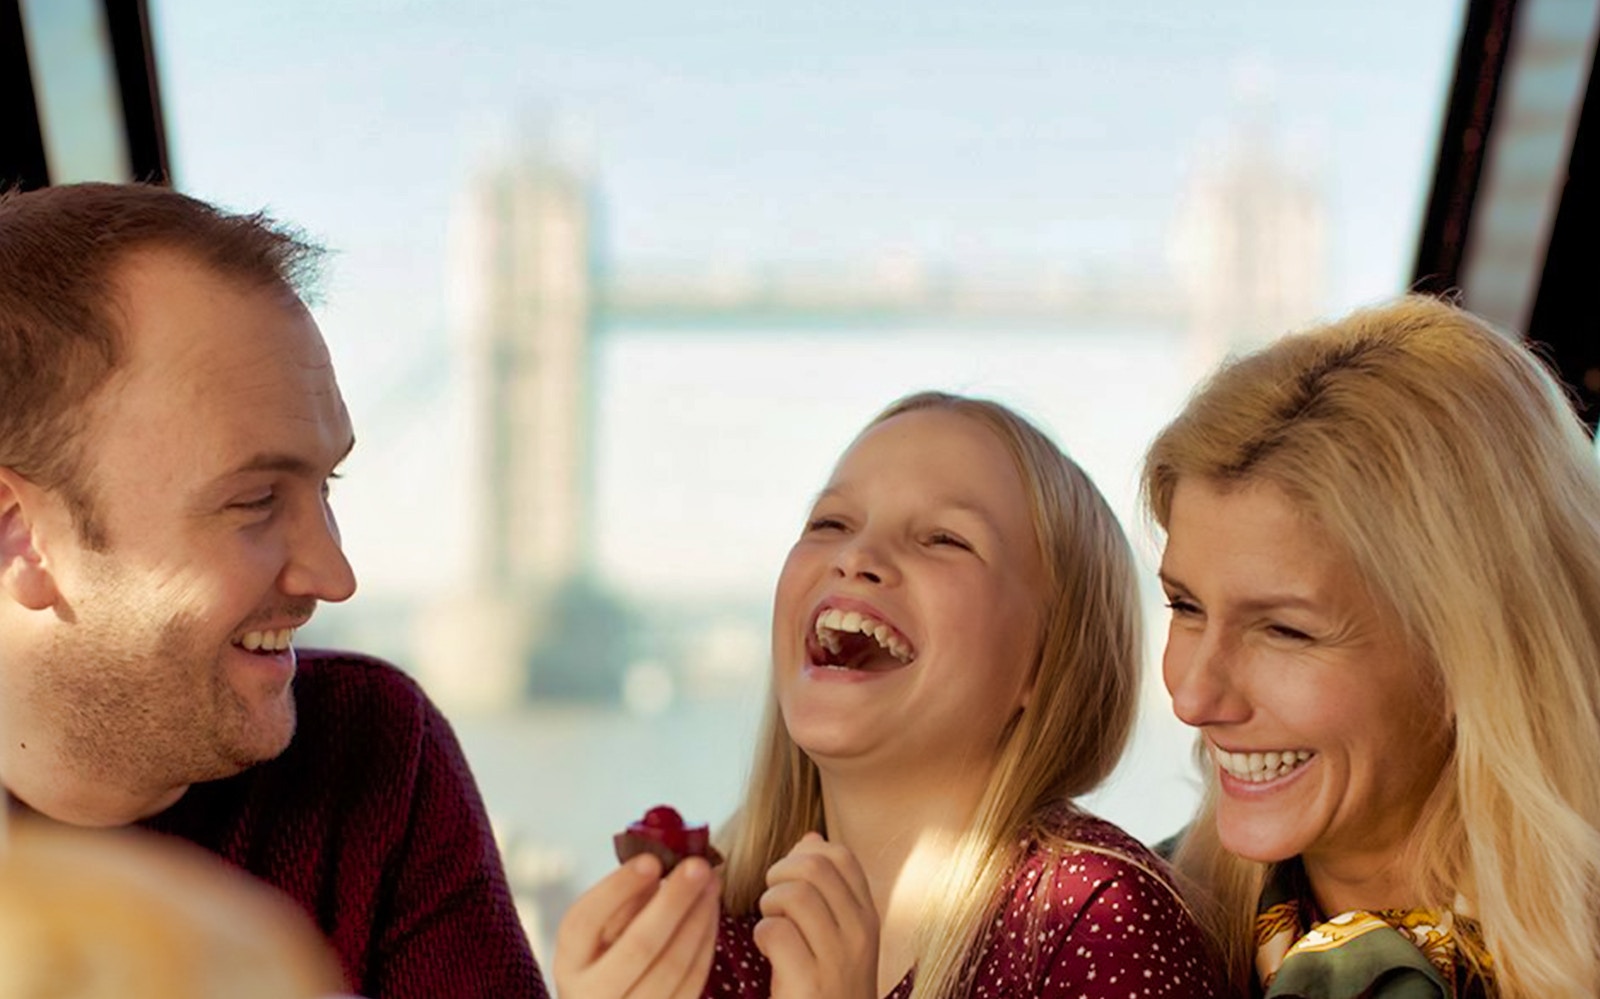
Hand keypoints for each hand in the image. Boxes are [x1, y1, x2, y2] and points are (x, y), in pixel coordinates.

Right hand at [553, 854, 719, 998]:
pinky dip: (706, 942)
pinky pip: (692, 981)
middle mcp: (590, 995)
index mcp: (570, 962)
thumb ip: (624, 899)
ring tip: (712, 882)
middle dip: (674, 901)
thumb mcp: (602, 930)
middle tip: (698, 865)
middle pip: (638, 946)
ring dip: (698, 918)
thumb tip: (660, 860)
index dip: (618, 888)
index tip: (651, 859)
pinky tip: (710, 912)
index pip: (585, 921)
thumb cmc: (610, 955)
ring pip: (672, 966)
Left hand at [752, 832, 877, 998]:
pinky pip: (776, 931)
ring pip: (795, 894)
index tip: (789, 880)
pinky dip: (761, 934)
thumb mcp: (837, 938)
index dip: (804, 856)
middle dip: (780, 875)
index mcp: (867, 917)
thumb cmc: (826, 991)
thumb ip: (825, 889)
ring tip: (770, 926)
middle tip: (771, 902)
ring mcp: (840, 959)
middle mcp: (861, 933)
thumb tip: (811, 837)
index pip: (840, 856)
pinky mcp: (812, 982)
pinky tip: (767, 952)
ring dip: (769, 905)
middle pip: (814, 867)